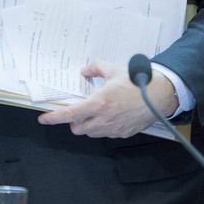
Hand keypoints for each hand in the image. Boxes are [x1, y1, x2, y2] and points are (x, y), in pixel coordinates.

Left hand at [37, 61, 177, 137]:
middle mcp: (104, 119)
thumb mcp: (112, 69)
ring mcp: (114, 129)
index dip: (54, 118)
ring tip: (95, 112)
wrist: (159, 94)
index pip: (70, 115)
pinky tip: (110, 116)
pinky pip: (105, 134)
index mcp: (98, 103)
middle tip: (78, 110)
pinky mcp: (123, 134)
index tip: (44, 119)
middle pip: (77, 128)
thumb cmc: (136, 82)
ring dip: (87, 125)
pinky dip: (102, 128)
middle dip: (74, 121)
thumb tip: (84, 71)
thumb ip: (94, 69)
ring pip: (90, 133)